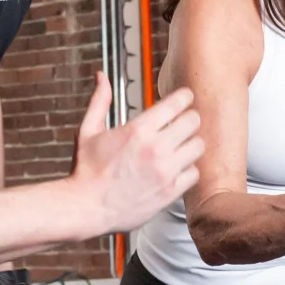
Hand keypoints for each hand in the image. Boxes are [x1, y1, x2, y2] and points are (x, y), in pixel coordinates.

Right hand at [68, 72, 202, 236]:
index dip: (183, 97)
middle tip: (182, 123)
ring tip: (179, 147)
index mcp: (138, 130)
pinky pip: (194, 173)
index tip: (183, 99)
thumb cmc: (86, 171)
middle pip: (194, 121)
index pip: (178, 103)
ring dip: (190, 144)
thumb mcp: (88, 131)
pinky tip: (176, 168)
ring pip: (198, 146)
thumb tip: (101, 77)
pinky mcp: (170, 192)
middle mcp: (155, 149)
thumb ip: (100, 101)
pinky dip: (188, 169)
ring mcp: (165, 171)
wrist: (86, 208)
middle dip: (188, 119)